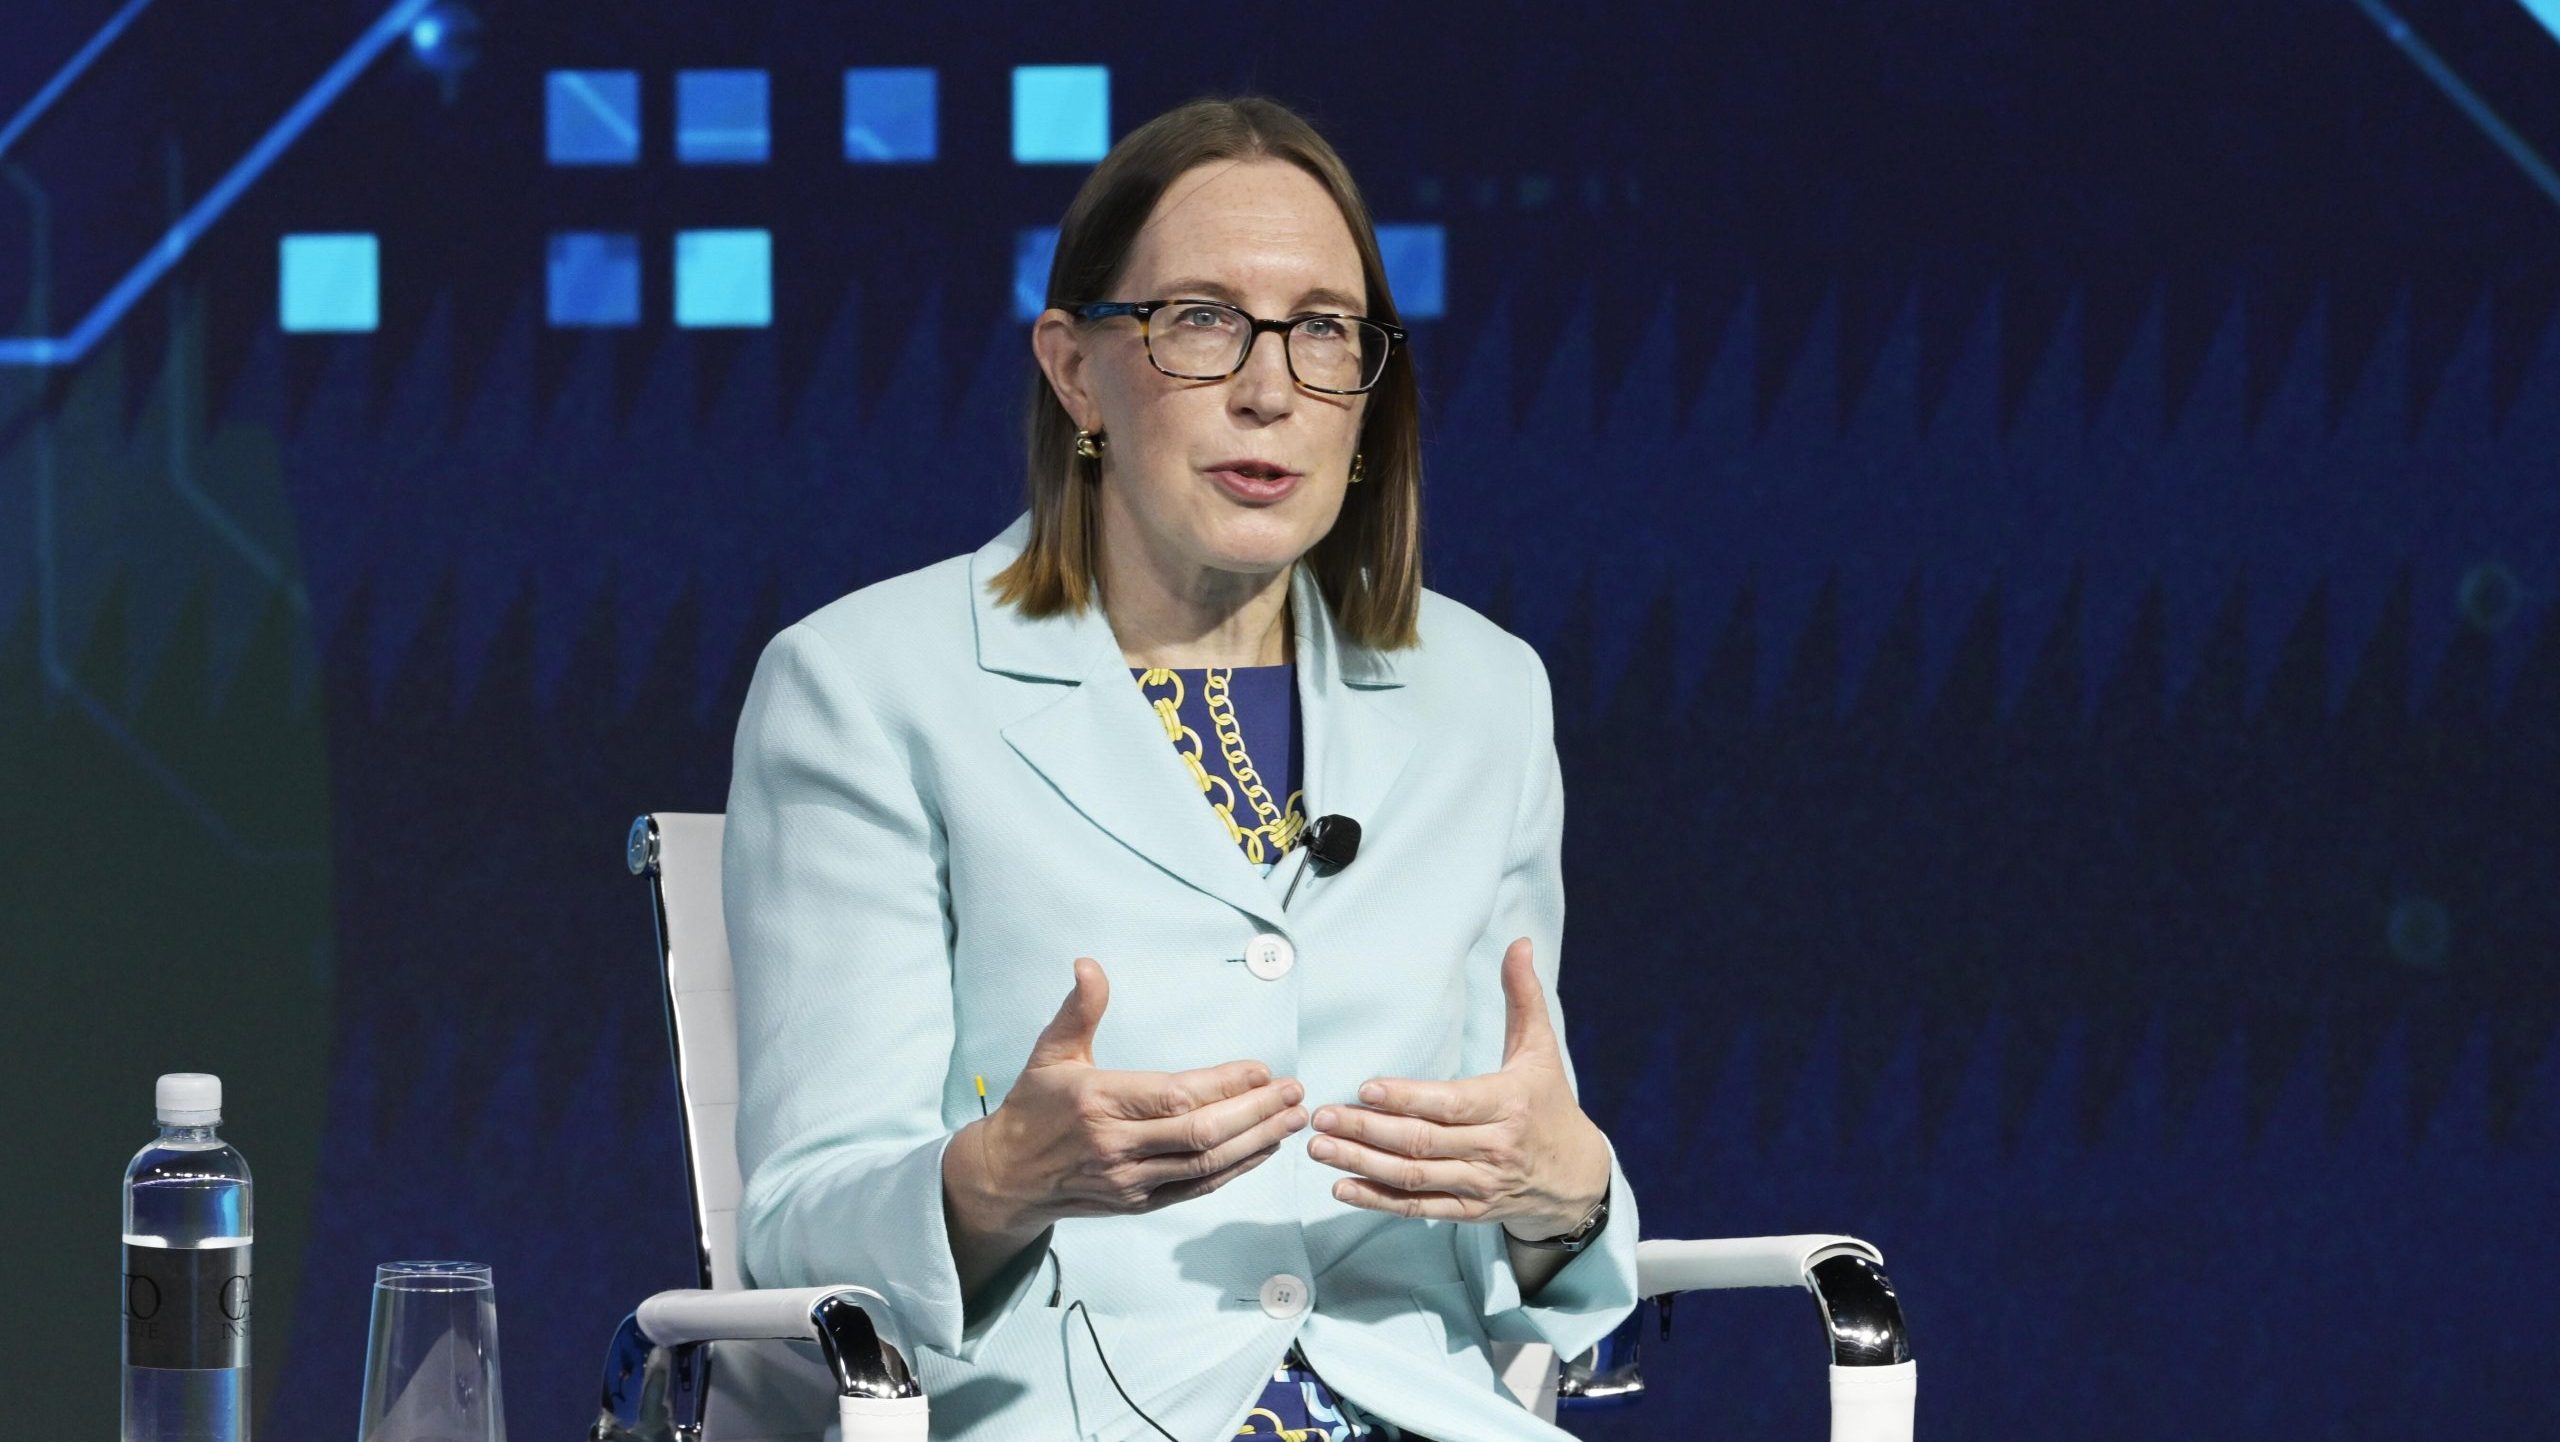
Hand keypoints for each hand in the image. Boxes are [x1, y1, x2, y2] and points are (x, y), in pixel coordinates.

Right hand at [965, 957, 1308, 1231]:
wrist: (1005, 1177)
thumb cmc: (1035, 1106)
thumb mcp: (1051, 1052)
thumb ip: (1079, 1009)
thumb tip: (1089, 964)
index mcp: (1099, 1102)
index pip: (1176, 1095)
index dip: (1224, 1085)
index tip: (1261, 1069)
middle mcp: (1115, 1146)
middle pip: (1201, 1133)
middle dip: (1256, 1113)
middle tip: (1295, 1093)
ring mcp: (1129, 1181)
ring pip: (1205, 1166)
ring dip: (1256, 1142)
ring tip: (1293, 1120)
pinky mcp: (1138, 1204)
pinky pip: (1196, 1188)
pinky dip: (1235, 1169)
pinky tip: (1263, 1148)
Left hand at [1305, 938, 1611, 1238]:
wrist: (1576, 1179)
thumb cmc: (1550, 1104)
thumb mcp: (1542, 1050)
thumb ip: (1524, 997)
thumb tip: (1520, 943)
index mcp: (1508, 1104)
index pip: (1450, 1104)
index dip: (1407, 1098)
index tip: (1366, 1087)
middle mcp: (1493, 1148)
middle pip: (1421, 1142)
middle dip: (1366, 1130)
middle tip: (1320, 1116)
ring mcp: (1480, 1183)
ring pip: (1413, 1176)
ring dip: (1361, 1164)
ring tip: (1319, 1148)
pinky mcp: (1469, 1210)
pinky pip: (1418, 1208)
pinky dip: (1379, 1200)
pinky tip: (1343, 1187)